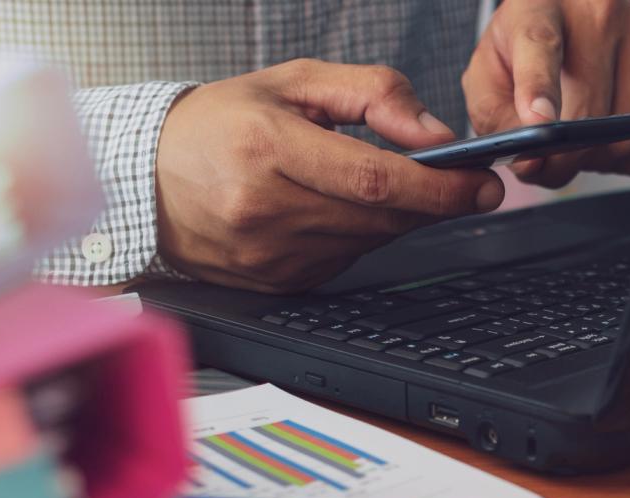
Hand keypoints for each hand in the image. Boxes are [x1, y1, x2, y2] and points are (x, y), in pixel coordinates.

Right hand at [155, 59, 504, 292]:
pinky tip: (340, 211)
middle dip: (434, 202)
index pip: (374, 179)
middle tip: (468, 184)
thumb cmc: (219, 124)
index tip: (484, 183)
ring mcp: (269, 254)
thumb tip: (433, 132)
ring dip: (398, 218)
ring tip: (392, 186)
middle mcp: (264, 208)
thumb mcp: (292, 82)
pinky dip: (361, 237)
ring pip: (370, 242)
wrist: (145, 180)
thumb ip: (371, 93)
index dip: (439, 187)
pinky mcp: (277, 283)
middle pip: (380, 216)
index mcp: (265, 147)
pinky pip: (345, 261)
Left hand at [462, 0, 629, 188]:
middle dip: (565, 158)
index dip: (540, 91)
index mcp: (541, 4)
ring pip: (628, 135)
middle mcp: (601, 10)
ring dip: (601, 158)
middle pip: (589, 113)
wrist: (576, 16)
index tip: (540, 125)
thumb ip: (496, 121)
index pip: (540, 47)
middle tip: (551, 160)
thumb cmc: (528, 50)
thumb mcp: (491, 76)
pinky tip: (614, 140)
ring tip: (583, 138)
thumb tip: (532, 163)